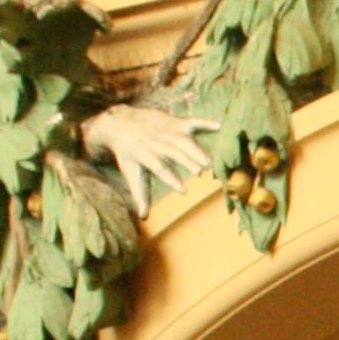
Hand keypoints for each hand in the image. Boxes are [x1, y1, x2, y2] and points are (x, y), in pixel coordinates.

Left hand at [81, 104, 212, 212]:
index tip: (184, 191)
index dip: (170, 178)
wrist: (118, 122)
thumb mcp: (130, 172)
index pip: (158, 168)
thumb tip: (143, 218)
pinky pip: (191, 122)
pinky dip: (205, 123)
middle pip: (173, 151)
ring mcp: (167, 130)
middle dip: (186, 160)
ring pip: (183, 139)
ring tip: (209, 161)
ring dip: (196, 149)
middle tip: (201, 172)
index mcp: (144, 155)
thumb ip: (140, 194)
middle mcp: (156, 142)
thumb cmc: (128, 153)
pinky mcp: (175, 122)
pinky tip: (220, 126)